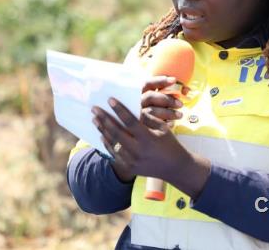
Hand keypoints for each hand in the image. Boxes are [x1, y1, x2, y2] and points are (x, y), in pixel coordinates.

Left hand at [92, 97, 210, 198]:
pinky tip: (102, 134)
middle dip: (104, 119)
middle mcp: (138, 150)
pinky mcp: (130, 168)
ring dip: (103, 130)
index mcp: (148, 138)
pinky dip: (107, 143)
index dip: (119, 110)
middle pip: (117, 132)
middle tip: (94, 109)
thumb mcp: (162, 128)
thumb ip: (146, 118)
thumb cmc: (169, 143)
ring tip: (95, 119)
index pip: (130, 121)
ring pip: (113, 143)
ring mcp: (132, 161)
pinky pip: (114, 154)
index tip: (110, 100)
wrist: (174, 168)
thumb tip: (131, 108)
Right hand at [141, 76, 183, 122]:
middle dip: (167, 99)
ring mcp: (141, 114)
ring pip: (151, 111)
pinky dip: (163, 124)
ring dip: (168, 113)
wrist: (158, 128)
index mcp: (145, 92)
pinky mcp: (143, 126)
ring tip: (180, 115)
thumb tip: (185, 90)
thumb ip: (176, 93)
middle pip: (150, 96)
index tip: (174, 80)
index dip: (160, 81)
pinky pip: (152, 125)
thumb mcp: (169, 99)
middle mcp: (141, 102)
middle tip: (181, 104)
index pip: (149, 83)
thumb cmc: (164, 109)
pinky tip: (171, 124)